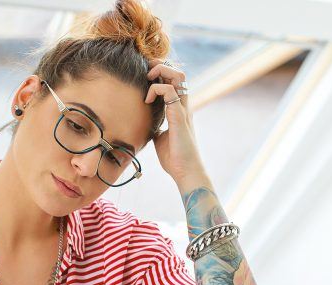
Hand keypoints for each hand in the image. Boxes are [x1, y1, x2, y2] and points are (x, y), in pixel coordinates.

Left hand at [144, 60, 208, 187]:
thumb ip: (156, 127)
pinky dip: (156, 89)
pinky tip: (147, 100)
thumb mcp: (160, 138)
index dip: (161, 73)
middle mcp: (183, 106)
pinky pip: (169, 91)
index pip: (174, 82)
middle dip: (160, 66)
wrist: (185, 172)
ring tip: (148, 80)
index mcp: (179, 110)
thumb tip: (147, 125)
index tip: (146, 77)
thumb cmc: (175, 158)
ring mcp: (182, 109)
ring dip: (161, 72)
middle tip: (146, 73)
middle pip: (178, 73)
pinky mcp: (178, 116)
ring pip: (178, 76)